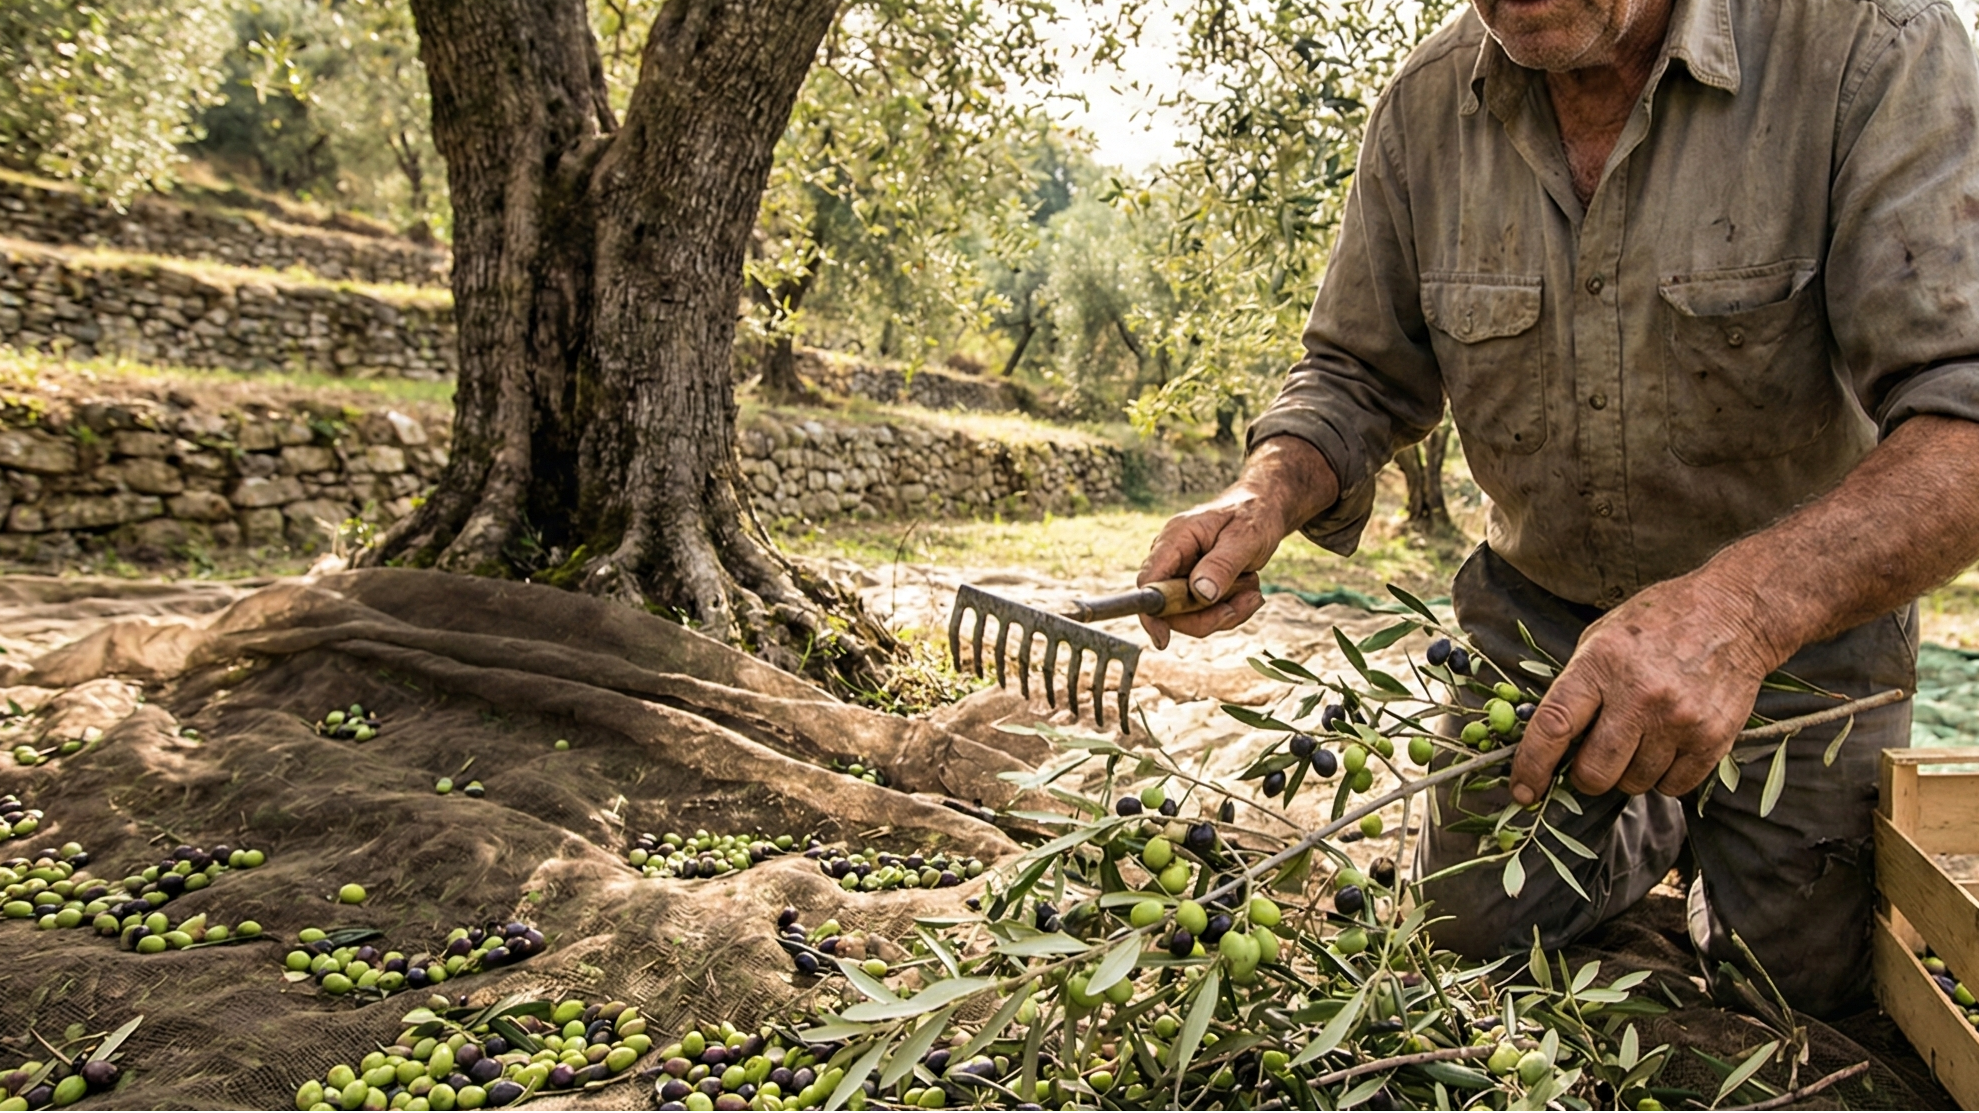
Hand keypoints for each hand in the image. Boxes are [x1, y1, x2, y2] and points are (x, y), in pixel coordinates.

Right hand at [1137, 494, 1274, 648]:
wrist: (1264, 509)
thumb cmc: (1253, 515)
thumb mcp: (1245, 537)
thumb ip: (1221, 565)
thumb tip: (1200, 594)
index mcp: (1176, 538)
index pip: (1149, 582)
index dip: (1151, 614)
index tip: (1163, 639)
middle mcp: (1172, 557)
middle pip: (1170, 607)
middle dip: (1209, 615)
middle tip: (1249, 600)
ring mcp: (1182, 572)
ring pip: (1191, 615)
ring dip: (1227, 610)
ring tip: (1253, 588)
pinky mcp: (1195, 585)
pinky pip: (1205, 613)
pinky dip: (1230, 609)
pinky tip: (1249, 590)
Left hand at [1509, 570, 1782, 804]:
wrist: (1734, 614)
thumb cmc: (1657, 624)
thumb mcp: (1600, 637)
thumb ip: (1574, 686)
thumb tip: (1546, 740)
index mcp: (1600, 664)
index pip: (1553, 727)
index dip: (1531, 766)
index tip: (1522, 792)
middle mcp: (1639, 694)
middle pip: (1595, 772)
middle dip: (1585, 776)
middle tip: (1593, 759)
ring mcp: (1679, 719)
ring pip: (1634, 783)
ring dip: (1628, 773)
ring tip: (1640, 737)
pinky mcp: (1713, 738)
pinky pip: (1673, 787)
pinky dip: (1663, 777)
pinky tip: (1668, 745)